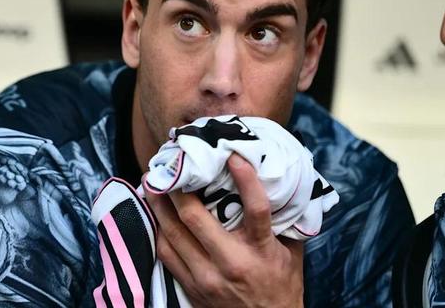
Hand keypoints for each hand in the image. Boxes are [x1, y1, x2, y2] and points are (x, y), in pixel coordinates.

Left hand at [144, 153, 303, 307]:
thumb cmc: (282, 285)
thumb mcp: (291, 253)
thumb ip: (284, 220)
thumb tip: (282, 182)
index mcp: (262, 250)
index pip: (256, 210)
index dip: (246, 180)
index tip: (233, 157)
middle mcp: (232, 262)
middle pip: (196, 218)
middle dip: (178, 188)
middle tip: (170, 165)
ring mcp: (207, 277)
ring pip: (173, 234)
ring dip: (159, 205)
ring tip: (152, 182)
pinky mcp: (192, 287)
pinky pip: (166, 254)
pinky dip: (158, 230)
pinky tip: (154, 214)